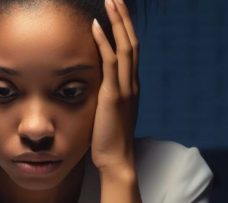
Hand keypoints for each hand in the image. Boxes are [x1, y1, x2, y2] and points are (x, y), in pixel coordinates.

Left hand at [90, 0, 139, 173]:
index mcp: (131, 86)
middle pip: (131, 40)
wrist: (117, 162)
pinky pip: (110, 63)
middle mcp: (132, 83)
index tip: (118, 10)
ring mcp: (125, 88)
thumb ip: (105, 98)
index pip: (131, 49)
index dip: (125, 27)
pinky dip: (104, 42)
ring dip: (117, 21)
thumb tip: (95, 90)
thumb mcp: (108, 114)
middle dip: (124, 16)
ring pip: (125, 46)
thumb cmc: (109, 142)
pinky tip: (96, 26)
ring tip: (110, 0)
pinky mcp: (113, 96)